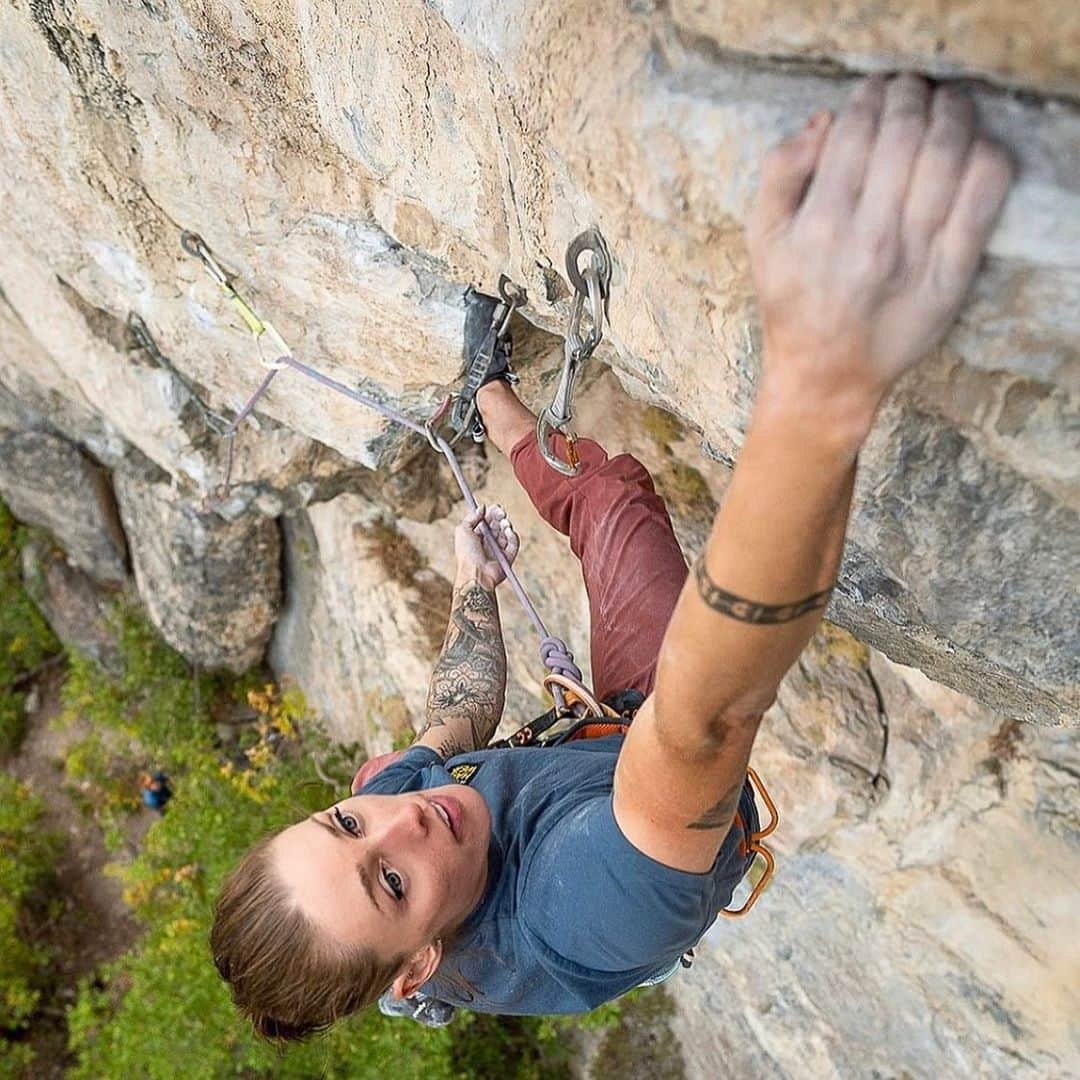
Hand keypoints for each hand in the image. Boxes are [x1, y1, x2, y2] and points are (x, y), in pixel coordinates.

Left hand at [454, 504, 518, 589]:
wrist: (475, 574)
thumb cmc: (466, 554)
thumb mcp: (463, 530)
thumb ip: (472, 516)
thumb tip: (482, 507)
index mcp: (477, 535)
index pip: (487, 520)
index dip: (492, 513)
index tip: (494, 508)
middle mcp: (488, 542)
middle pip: (498, 524)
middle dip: (501, 516)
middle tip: (502, 514)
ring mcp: (498, 550)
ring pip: (507, 532)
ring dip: (507, 525)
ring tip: (504, 524)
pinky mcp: (508, 557)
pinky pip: (514, 544)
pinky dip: (513, 536)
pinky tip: (509, 533)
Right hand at [747, 74, 1012, 437]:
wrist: (826, 374)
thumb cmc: (792, 303)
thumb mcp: (762, 240)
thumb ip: (779, 174)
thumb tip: (822, 122)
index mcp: (820, 224)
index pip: (856, 132)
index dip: (869, 96)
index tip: (874, 88)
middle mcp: (871, 237)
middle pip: (905, 134)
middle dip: (910, 95)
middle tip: (911, 89)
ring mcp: (916, 256)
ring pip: (949, 155)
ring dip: (952, 113)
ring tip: (945, 103)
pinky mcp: (952, 274)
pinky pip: (983, 198)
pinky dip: (985, 157)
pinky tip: (974, 146)